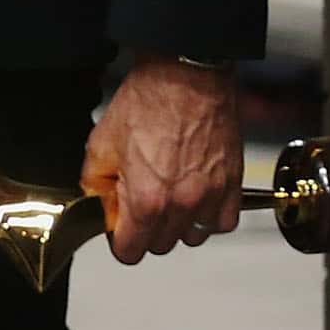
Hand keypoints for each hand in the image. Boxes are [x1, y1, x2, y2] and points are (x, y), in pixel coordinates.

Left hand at [81, 56, 243, 264]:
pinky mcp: (233, 187)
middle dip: (145, 230)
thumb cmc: (147, 103)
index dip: (119, 242)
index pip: (131, 252)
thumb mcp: (101, 141)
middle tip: (138, 202)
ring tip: (166, 195)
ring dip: (177, 225)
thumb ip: (95, 182)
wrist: (187, 78)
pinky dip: (208, 217)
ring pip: (191, 237)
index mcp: (146, 199)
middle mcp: (182, 205)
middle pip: (160, 246)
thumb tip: (99, 204)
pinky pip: (221, 223)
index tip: (117, 231)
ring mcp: (211, 198)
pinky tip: (193, 195)